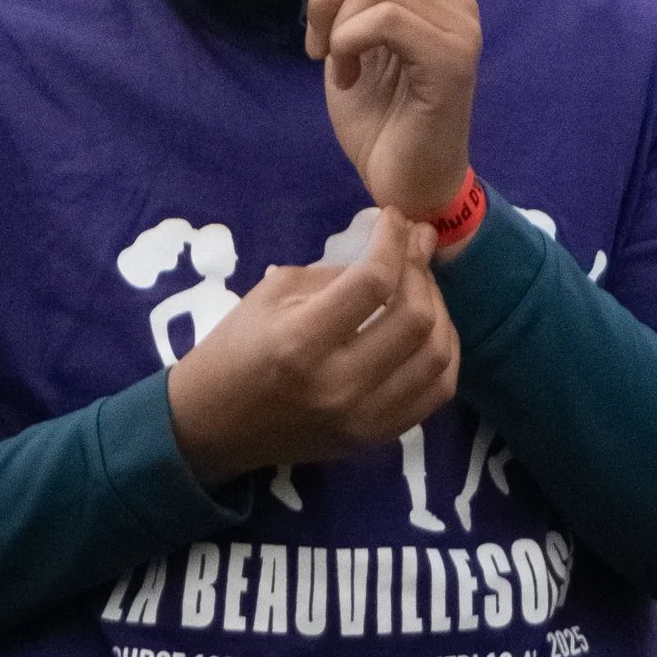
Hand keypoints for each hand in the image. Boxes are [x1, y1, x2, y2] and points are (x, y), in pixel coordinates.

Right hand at [167, 204, 459, 487]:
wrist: (214, 427)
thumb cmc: (234, 350)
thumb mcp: (269, 296)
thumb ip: (332, 275)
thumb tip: (389, 254)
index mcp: (301, 343)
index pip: (373, 282)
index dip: (393, 240)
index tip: (395, 218)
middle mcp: (339, 385)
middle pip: (415, 317)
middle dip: (422, 270)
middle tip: (414, 246)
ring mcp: (363, 418)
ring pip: (437, 355)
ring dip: (439, 309)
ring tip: (422, 287)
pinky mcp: (376, 438)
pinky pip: (436, 392)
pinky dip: (443, 353)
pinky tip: (430, 330)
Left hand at [300, 0, 481, 218]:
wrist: (403, 184)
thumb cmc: (378, 117)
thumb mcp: (349, 38)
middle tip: (315, 38)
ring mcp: (460, 26)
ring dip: (332, 21)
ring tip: (334, 63)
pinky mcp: (452, 60)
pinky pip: (385, 18)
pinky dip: (348, 42)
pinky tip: (346, 75)